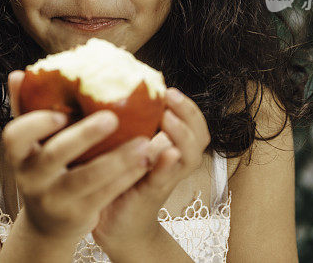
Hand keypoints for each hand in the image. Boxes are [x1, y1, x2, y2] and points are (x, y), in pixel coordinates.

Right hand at [2, 70, 153, 242]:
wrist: (48, 223)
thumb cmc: (43, 170)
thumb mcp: (31, 144)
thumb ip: (26, 109)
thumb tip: (19, 74)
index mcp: (19, 155)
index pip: (14, 137)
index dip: (35, 124)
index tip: (60, 112)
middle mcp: (31, 178)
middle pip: (53, 156)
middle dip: (83, 136)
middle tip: (111, 118)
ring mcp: (53, 199)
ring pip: (85, 178)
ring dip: (116, 159)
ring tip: (142, 142)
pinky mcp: (77, 214)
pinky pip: (103, 194)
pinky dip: (124, 177)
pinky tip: (143, 162)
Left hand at [90, 87, 211, 252]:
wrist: (113, 226)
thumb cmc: (118, 181)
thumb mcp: (124, 147)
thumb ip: (128, 124)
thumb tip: (112, 86)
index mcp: (169, 147)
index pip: (193, 122)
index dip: (187, 106)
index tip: (168, 88)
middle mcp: (173, 162)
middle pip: (200, 136)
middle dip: (189, 113)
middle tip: (170, 95)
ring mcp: (165, 179)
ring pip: (190, 156)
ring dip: (182, 134)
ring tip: (168, 118)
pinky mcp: (150, 195)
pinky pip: (164, 178)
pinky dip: (167, 165)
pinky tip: (166, 152)